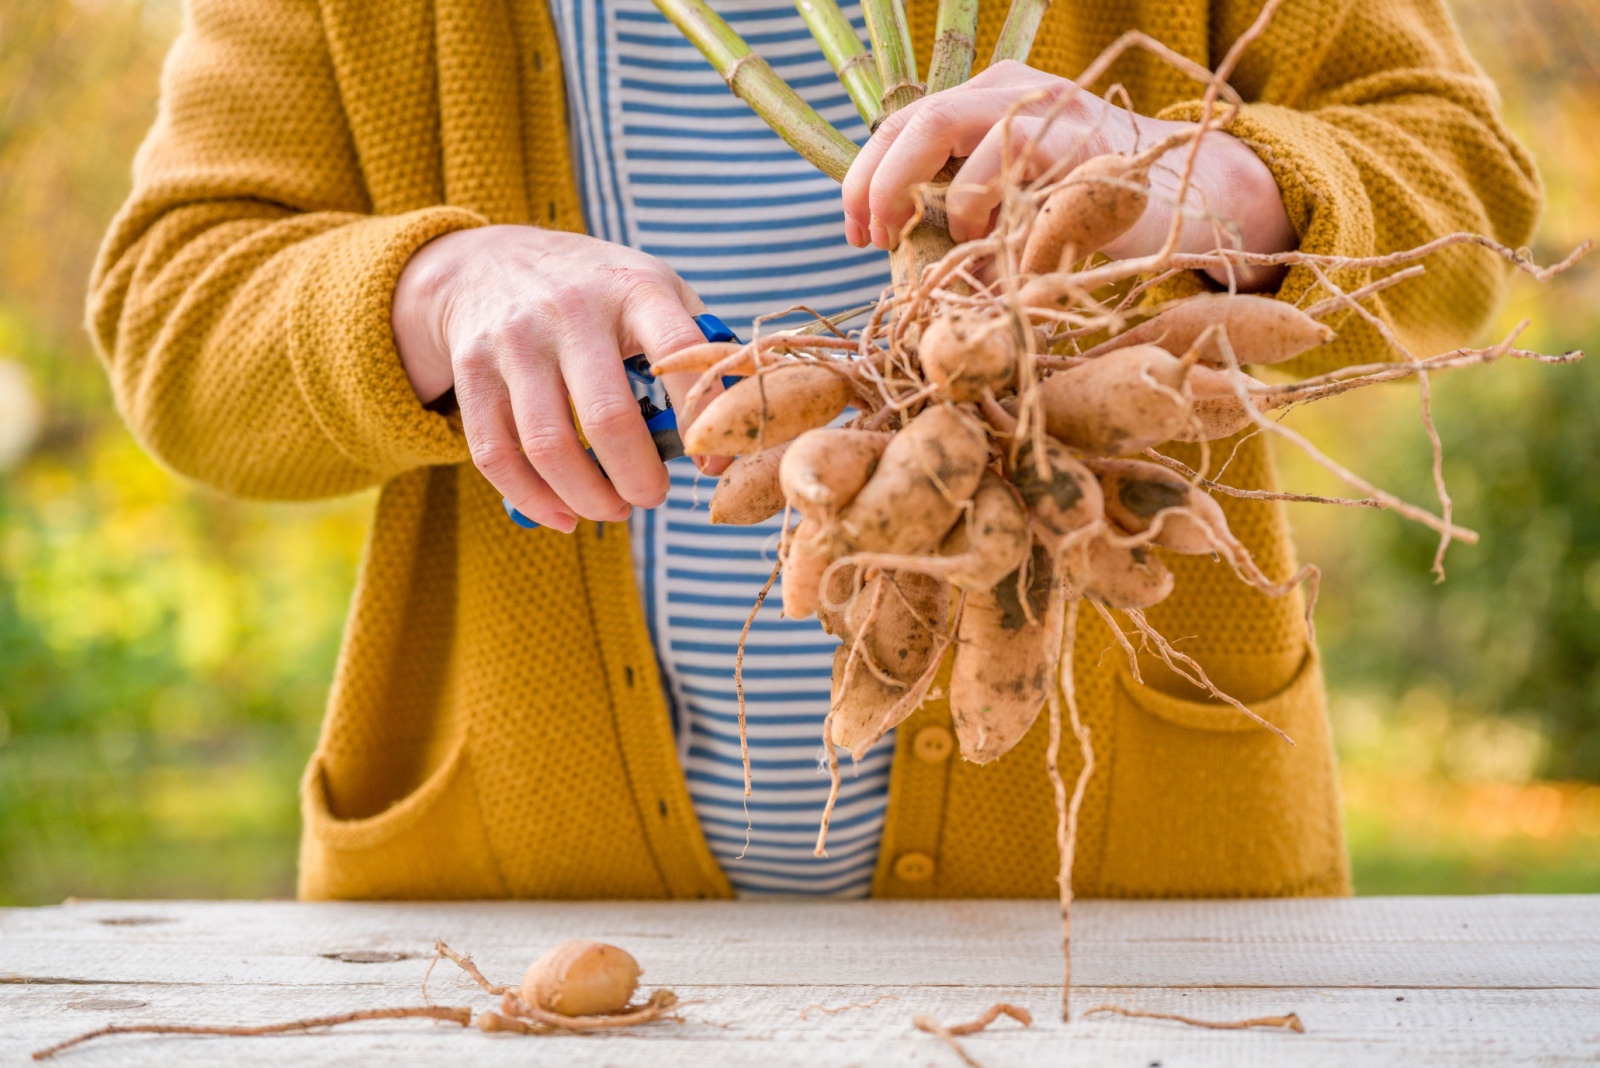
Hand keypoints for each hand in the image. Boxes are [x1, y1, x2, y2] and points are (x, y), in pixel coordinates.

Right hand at [392, 225, 725, 532]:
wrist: (487, 261)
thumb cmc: (596, 290)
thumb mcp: (652, 288)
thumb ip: (699, 345)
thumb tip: (739, 419)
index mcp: (634, 290)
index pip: (679, 353)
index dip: (702, 418)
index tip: (712, 463)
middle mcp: (570, 311)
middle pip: (607, 418)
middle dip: (638, 478)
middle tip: (654, 497)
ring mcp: (515, 341)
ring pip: (548, 447)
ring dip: (588, 498)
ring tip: (613, 508)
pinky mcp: (473, 372)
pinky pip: (496, 454)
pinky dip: (532, 499)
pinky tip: (563, 514)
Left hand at [841, 61, 1295, 288]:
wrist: (1197, 194)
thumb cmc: (1093, 202)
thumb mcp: (1018, 194)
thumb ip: (962, 206)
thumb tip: (898, 255)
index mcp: (989, 98)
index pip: (902, 124)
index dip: (864, 179)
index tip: (856, 235)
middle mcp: (1016, 93)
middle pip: (919, 120)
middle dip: (881, 184)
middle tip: (876, 239)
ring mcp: (1054, 114)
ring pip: (960, 135)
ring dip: (944, 206)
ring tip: (961, 248)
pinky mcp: (1087, 148)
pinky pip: (1016, 178)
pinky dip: (995, 224)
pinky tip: (1003, 254)